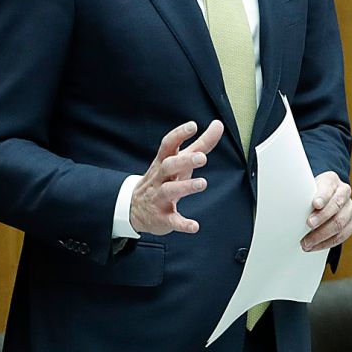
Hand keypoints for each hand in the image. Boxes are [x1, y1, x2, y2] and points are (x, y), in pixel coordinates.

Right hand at [128, 120, 223, 235]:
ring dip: (185, 186)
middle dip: (184, 161)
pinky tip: (194, 226)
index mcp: (164, 163)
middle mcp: (160, 178)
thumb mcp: (179, 161)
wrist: (134, 209)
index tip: (192, 126)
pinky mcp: (162, 217)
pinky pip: (172, 220)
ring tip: (202, 183)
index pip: (168, 145)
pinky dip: (183, 223)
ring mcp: (159, 198)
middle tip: (202, 157)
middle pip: (168, 166)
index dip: (179, 134)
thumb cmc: (163, 179)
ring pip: (169, 190)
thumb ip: (200, 144)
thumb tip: (218, 125)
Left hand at [301, 171, 351, 252]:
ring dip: (322, 234)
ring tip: (307, 242)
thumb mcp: (305, 189)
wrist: (321, 200)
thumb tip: (287, 206)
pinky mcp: (351, 223)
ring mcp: (350, 208)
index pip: (329, 188)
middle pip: (336, 205)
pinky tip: (315, 246)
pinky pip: (342, 235)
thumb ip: (302, 195)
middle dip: (322, 217)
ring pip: (340, 223)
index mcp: (331, 180)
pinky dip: (327, 243)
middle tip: (308, 225)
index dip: (323, 196)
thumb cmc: (309, 195)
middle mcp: (344, 192)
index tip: (315, 204)